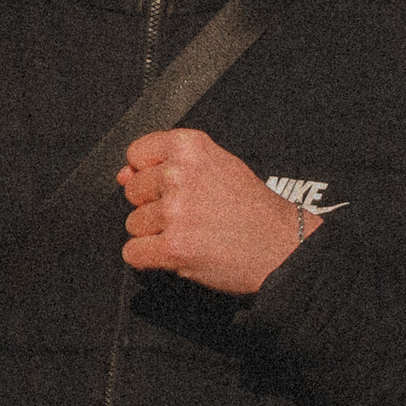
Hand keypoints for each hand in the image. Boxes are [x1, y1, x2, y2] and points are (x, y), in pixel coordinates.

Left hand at [118, 128, 317, 295]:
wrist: (283, 248)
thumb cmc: (253, 210)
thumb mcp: (217, 167)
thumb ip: (167, 164)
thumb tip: (123, 174)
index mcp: (191, 147)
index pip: (137, 153)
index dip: (148, 173)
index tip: (169, 186)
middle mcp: (180, 175)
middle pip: (133, 191)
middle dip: (154, 206)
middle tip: (190, 214)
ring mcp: (175, 211)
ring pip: (133, 224)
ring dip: (155, 234)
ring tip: (191, 233)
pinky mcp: (173, 246)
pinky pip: (133, 253)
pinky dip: (149, 259)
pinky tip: (177, 252)